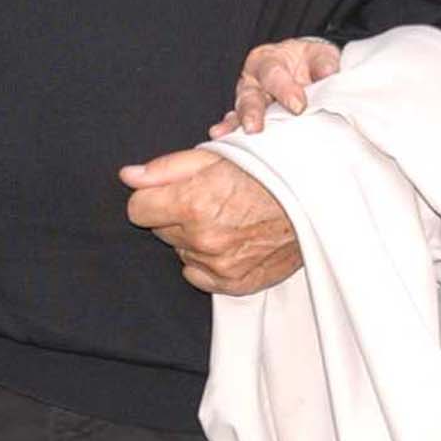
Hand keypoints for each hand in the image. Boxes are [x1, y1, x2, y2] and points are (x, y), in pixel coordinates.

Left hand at [121, 148, 301, 294]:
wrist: (312, 201)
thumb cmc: (266, 172)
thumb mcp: (215, 156)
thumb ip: (166, 169)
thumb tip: (128, 176)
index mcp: (193, 203)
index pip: (137, 210)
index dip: (153, 197)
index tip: (173, 192)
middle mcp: (203, 239)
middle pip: (160, 231)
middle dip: (176, 216)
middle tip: (210, 201)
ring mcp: (218, 266)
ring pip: (181, 252)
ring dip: (194, 238)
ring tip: (227, 220)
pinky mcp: (233, 284)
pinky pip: (198, 275)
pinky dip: (208, 262)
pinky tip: (232, 241)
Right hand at [209, 36, 340, 137]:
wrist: (304, 69)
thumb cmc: (309, 62)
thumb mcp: (319, 55)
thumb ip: (323, 62)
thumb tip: (328, 73)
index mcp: (270, 61)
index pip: (274, 74)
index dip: (284, 89)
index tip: (298, 106)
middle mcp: (254, 80)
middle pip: (250, 95)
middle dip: (252, 112)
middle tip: (255, 127)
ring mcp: (248, 100)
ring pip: (240, 111)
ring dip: (239, 124)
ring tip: (241, 136)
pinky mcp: (247, 117)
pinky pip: (236, 124)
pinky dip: (230, 130)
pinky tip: (222, 138)